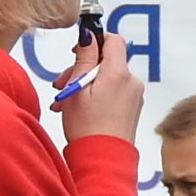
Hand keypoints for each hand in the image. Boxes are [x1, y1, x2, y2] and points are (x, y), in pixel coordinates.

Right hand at [55, 29, 145, 145]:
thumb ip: (84, 58)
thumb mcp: (77, 88)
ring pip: (107, 78)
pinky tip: (79, 109)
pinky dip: (96, 95)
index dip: (94, 40)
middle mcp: (131, 82)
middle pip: (107, 61)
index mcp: (118, 73)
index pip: (113, 40)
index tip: (78, 50)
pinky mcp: (132, 108)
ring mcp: (134, 96)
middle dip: (82, 68)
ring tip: (65, 102)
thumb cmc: (88, 128)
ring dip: (85, 84)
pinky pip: (113, 92)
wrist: (102, 160)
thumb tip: (88, 35)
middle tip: (62, 83)